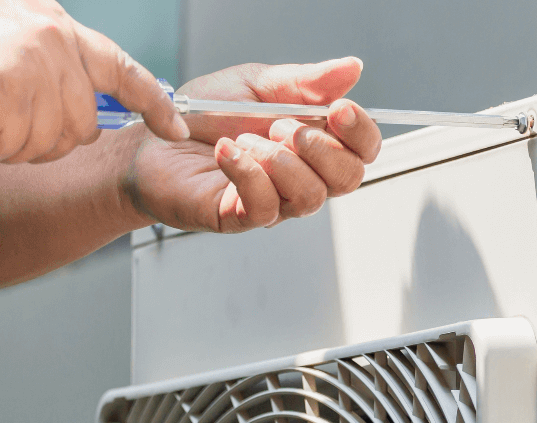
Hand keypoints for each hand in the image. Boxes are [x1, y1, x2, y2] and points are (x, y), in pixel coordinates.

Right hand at [0, 0, 186, 162]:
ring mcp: (31, 58)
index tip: (179, 130)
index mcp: (60, 30)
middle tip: (19, 134)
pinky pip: (15, 139)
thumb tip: (84, 107)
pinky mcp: (7, 79)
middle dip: (53, 142)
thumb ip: (57, 66)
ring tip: (2, 127)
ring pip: (49, 140)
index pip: (123, 71)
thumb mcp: (19, 37)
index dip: (155, 105)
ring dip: (20, 146)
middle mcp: (53, 39)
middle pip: (83, 125)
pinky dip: (2, 144)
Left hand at [124, 58, 381, 233]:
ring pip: (311, 195)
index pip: (363, 149)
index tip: (338, 108)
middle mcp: (303, 177)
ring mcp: (277, 201)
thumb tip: (352, 68)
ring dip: (279, 159)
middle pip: (349, 178)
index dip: (361, 131)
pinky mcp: (244, 217)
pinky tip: (227, 151)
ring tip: (244, 138)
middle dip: (320, 146)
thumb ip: (305, 80)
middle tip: (281, 124)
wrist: (149, 140)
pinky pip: (266, 205)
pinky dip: (247, 172)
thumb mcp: (256, 85)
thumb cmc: (203, 117)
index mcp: (314, 144)